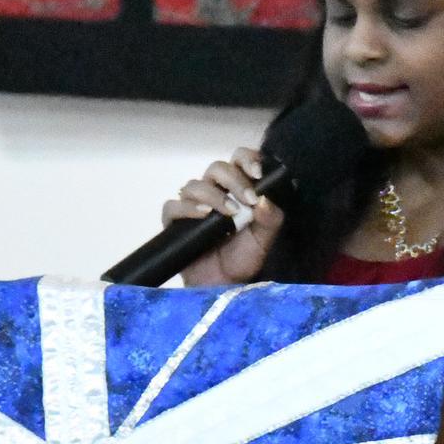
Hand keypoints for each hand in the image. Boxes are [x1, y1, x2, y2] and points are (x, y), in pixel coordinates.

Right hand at [161, 148, 284, 286]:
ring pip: (195, 184)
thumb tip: (264, 199)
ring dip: (214, 195)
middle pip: (217, 168)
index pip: (238, 159)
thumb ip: (270, 218)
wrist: (224, 284)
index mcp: (236, 188)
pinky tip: (203, 215)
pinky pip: (173, 206)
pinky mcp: (174, 222)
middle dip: (235, 180)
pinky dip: (187, 208)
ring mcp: (192, 205)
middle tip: (249, 200)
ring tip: (229, 213)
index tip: (257, 173)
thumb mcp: (265, 238)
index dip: (247, 159)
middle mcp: (213, 191)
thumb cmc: (243, 257)